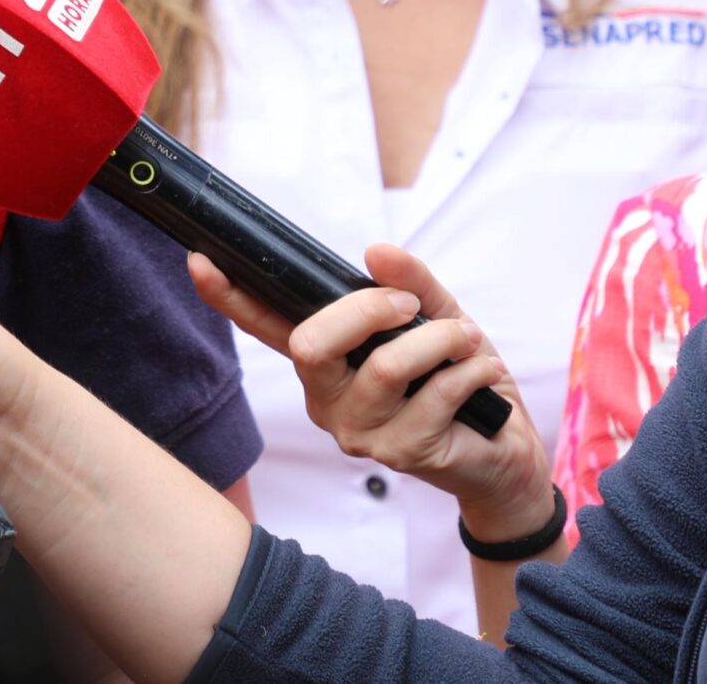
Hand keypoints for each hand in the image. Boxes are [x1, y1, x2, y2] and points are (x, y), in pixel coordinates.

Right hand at [190, 242, 554, 540]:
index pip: (265, 325)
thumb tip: (376, 251)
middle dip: (368, 308)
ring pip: (383, 366)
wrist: (505, 452)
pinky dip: (469, 371)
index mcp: (324, 361)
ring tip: (466, 340)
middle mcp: (325, 398)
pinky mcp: (400, 454)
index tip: (201, 261)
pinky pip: (434, 394)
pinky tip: (482, 375)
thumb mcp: (436, 316)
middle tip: (409, 305)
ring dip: (438, 339)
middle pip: (312, 342)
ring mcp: (357, 431)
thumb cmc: (458, 379)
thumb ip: (408, 282)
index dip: (229, 295)